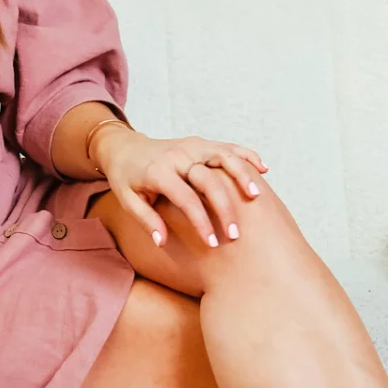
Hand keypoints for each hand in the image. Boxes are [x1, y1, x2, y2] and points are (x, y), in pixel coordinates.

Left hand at [92, 127, 268, 247]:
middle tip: (236, 234)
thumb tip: (163, 242)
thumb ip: (146, 220)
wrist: (124, 147)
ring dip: (242, 175)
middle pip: (209, 179)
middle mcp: (178, 155)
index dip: (201, 222)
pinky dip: (246, 155)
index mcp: (158, 171)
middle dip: (225, 208)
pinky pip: (228, 146)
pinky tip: (263, 169)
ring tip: (257, 197)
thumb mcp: (127, 200)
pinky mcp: (200, 142)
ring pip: (224, 155)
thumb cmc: (126, 178)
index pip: (186, 199)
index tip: (213, 244)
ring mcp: (192, 145)